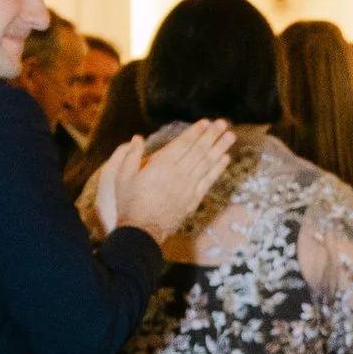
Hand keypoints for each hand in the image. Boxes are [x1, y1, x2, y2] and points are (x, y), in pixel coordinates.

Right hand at [114, 119, 235, 242]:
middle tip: (223, 123)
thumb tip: (137, 138)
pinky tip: (225, 159)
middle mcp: (178, 174)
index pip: (182, 144)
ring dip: (220, 148)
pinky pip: (208, 181)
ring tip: (230, 136)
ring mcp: (188, 187)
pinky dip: (218, 169)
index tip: (206, 122)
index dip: (195, 132)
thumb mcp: (121, 177)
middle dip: (212, 135)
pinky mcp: (193, 199)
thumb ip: (130, 156)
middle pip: (198, 150)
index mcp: (160, 166)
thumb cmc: (129, 203)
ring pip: (207, 163)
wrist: (141, 231)